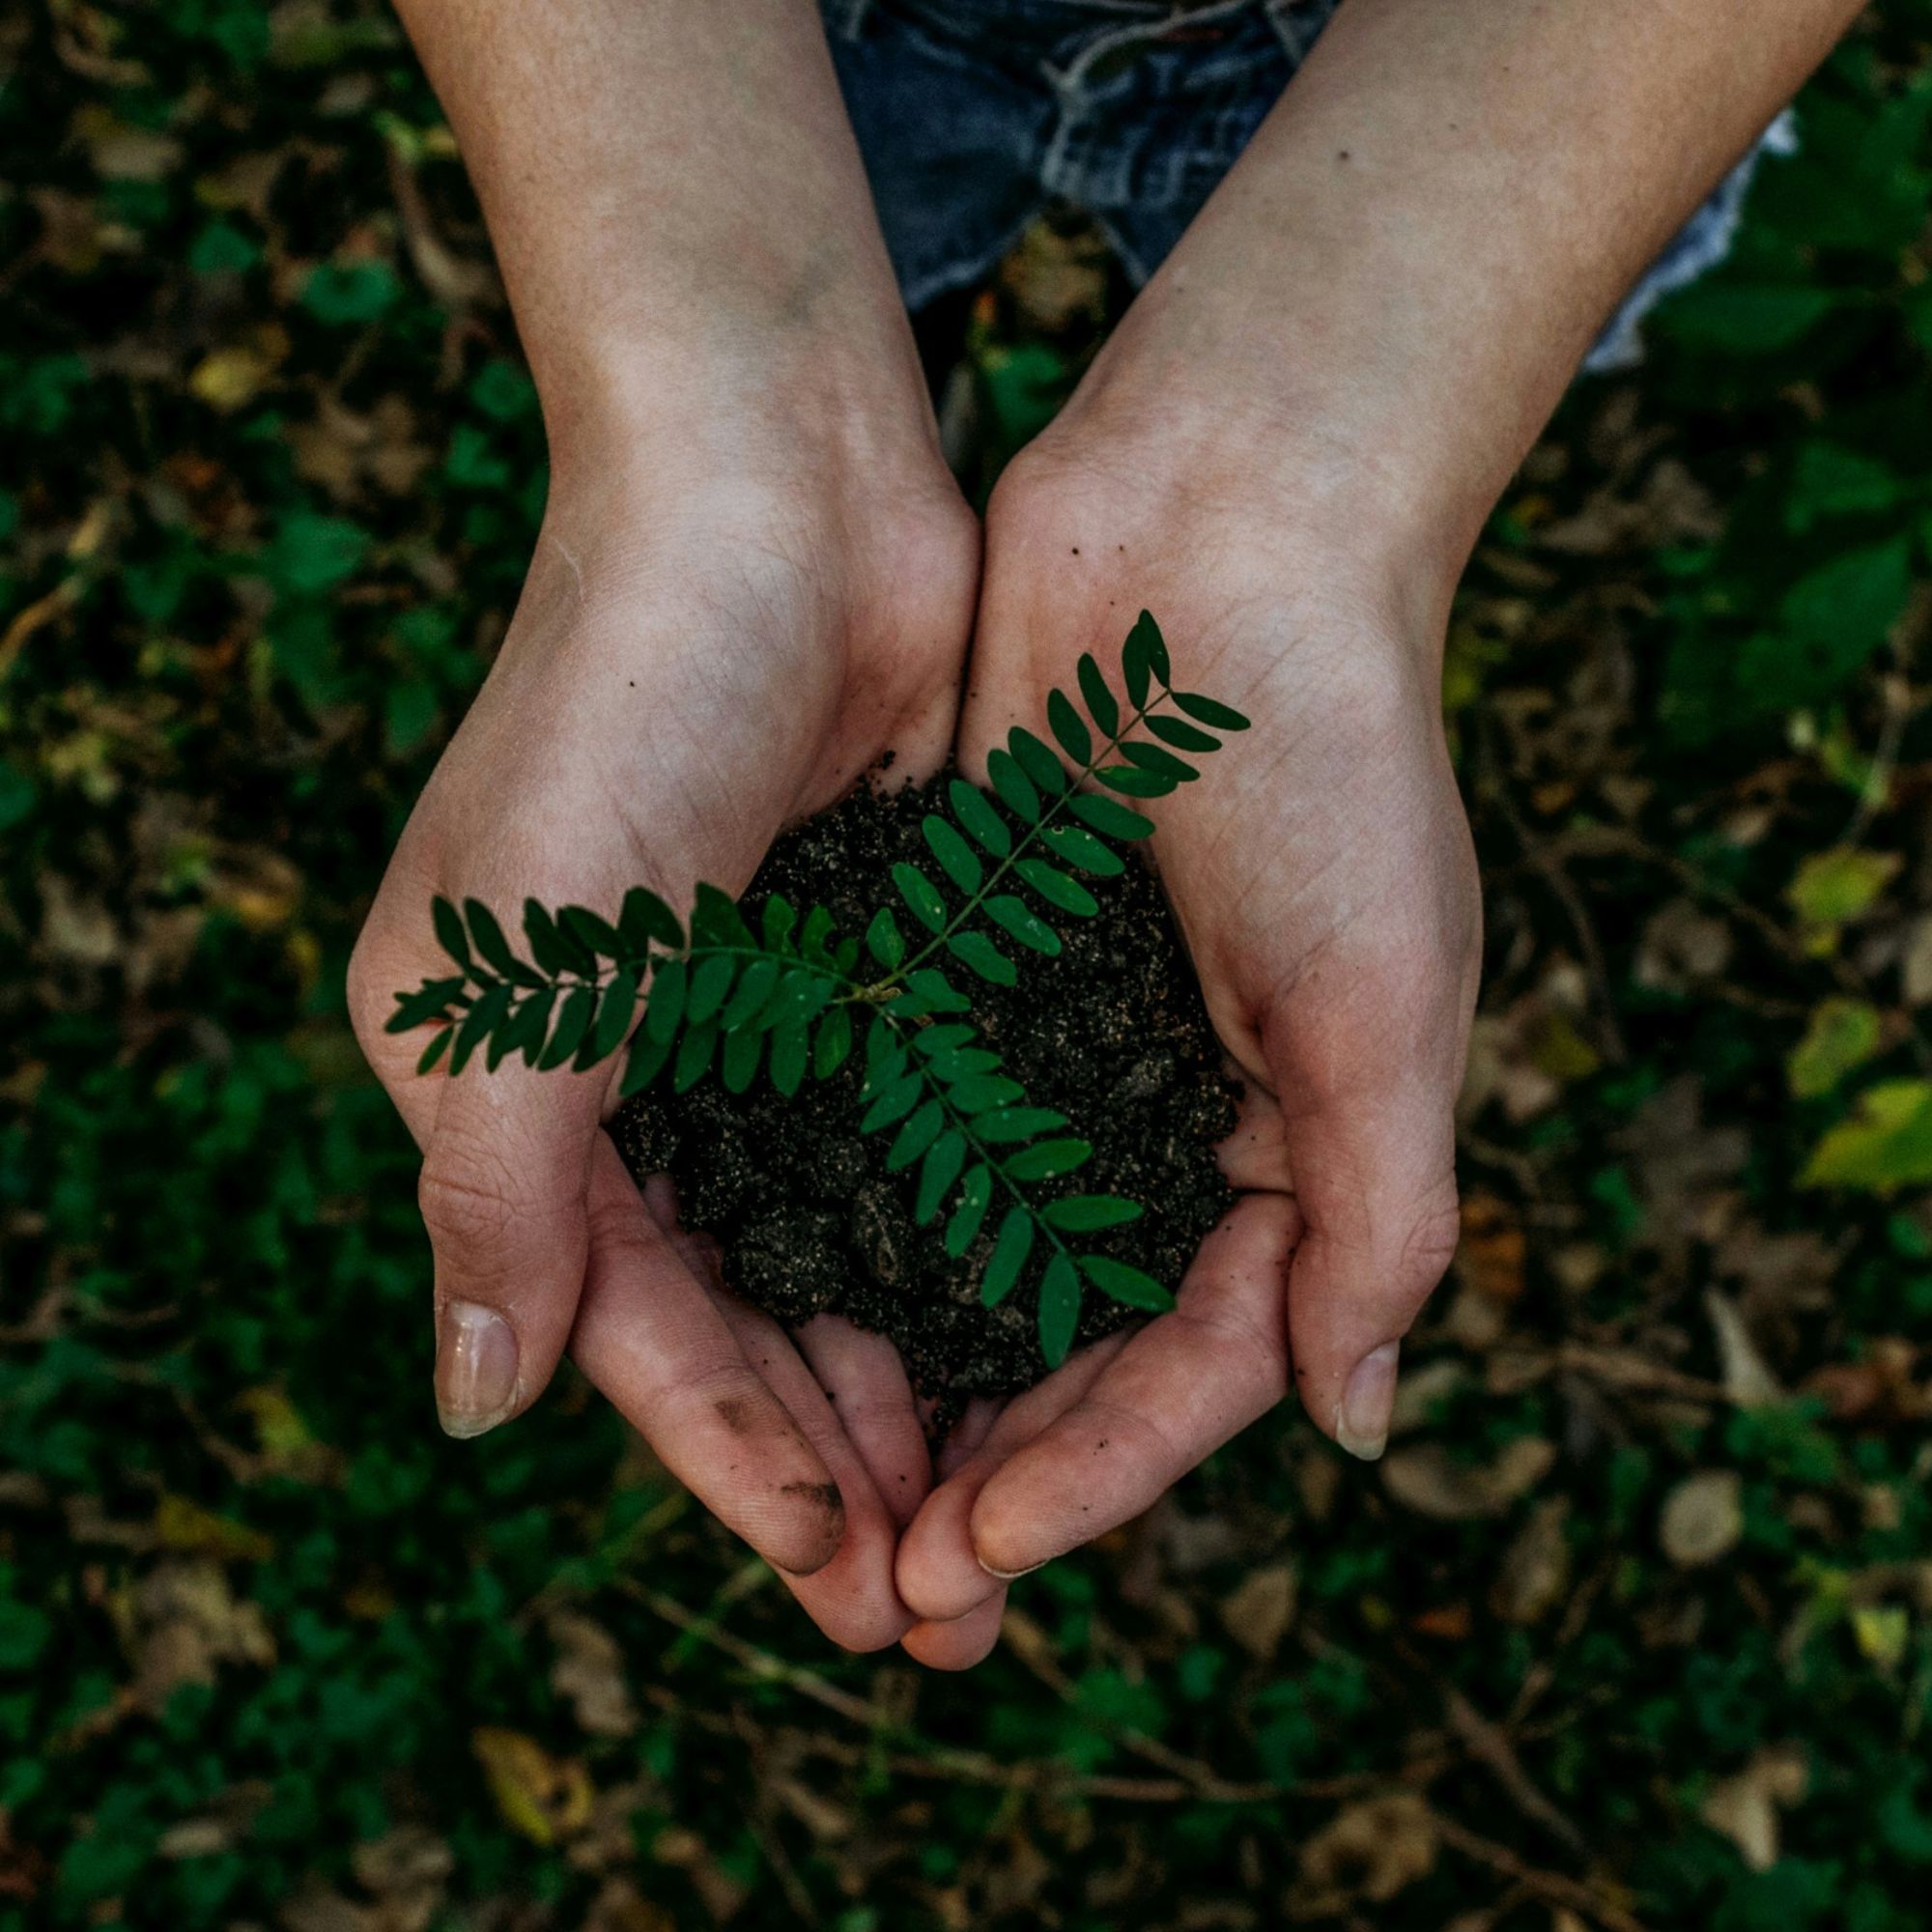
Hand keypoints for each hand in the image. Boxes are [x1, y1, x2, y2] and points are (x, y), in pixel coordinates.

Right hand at [350, 408, 978, 1650]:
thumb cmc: (623, 702)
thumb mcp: (519, 961)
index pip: (629, 1322)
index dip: (731, 1457)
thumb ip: (496, 1187)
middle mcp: (638, 1072)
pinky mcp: (878, 967)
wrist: (776, 488)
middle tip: (943, 1605)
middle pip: (744, 1313)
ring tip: (1003, 1511)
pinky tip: (1040, 1335)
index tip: (842, 1572)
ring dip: (914, 1379)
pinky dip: (968, 1246)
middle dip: (838, 1456)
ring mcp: (767, 1023)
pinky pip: (922, 1146)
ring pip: (843, 1251)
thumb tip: (472, 1406)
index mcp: (517, 1084)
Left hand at [892, 399, 1480, 1664]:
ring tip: (817, 1495)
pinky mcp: (957, 968)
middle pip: (1070, 1340)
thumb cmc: (1331, 758)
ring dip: (904, 1377)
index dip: (1098, 1472)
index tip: (983, 1550)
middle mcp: (1163, 1115)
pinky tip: (773, 1302)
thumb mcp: (1389, 1000)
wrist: (1219, 529)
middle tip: (886, 1588)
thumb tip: (1354, 1426)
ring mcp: (1053, 1046)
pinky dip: (848, 1218)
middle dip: (989, 1465)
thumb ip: (1380, 1217)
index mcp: (1287, 1144)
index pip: (1194, 1361)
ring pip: (968, 1258)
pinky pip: (897, 1124)